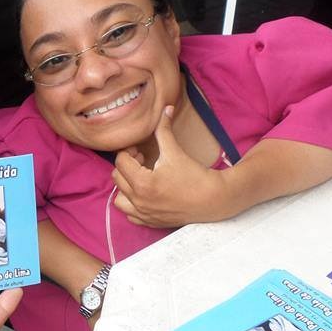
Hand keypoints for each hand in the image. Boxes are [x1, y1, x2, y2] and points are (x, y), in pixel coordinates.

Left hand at [111, 106, 228, 227]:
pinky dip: (132, 204)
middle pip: (117, 178)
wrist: (213, 200)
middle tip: (142, 161)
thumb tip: (165, 108)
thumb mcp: (175, 151)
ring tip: (139, 178)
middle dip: (127, 167)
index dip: (129, 152)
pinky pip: (130, 214)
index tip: (140, 150)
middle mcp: (139, 201)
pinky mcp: (150, 222)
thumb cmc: (195, 175)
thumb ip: (165, 130)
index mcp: (142, 183)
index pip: (121, 162)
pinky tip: (145, 194)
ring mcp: (144, 214)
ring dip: (125, 187)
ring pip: (119, 199)